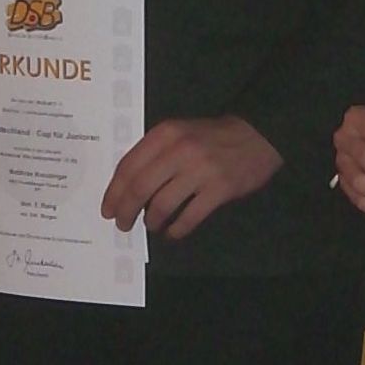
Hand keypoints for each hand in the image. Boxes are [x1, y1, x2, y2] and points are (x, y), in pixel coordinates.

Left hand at [101, 115, 282, 239]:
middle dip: (126, 211)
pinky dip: (176, 230)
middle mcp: (179, 150)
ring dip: (152, 221)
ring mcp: (200, 171)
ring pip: (162, 205)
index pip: (128, 167)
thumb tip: (127, 187)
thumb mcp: (179, 132)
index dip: (114, 192)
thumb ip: (154, 152)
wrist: (257, 135)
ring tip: (152, 226)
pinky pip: (189, 217)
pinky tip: (173, 232)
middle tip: (123, 224)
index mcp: (165, 134)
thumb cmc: (211, 136)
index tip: (108, 209)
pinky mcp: (219, 189)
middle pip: (140, 188)